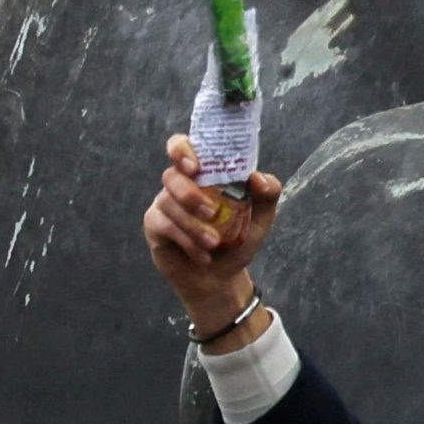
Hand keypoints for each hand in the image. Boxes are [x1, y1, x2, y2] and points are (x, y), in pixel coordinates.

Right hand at [144, 138, 281, 343]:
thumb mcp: (261, 218)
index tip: (194, 166)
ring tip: (214, 243)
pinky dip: (187, 241)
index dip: (182, 149)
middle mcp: (180, 185)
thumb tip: (257, 178)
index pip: (182, 147)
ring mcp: (164, 204)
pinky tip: (202, 255)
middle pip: (171, 176)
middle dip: (190, 194)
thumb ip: (267, 193)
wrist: (222, 277)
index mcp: (204, 174)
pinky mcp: (155, 226)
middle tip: (212, 212)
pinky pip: (164, 226)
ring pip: (169, 204)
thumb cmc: (238, 239)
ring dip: (194, 226)